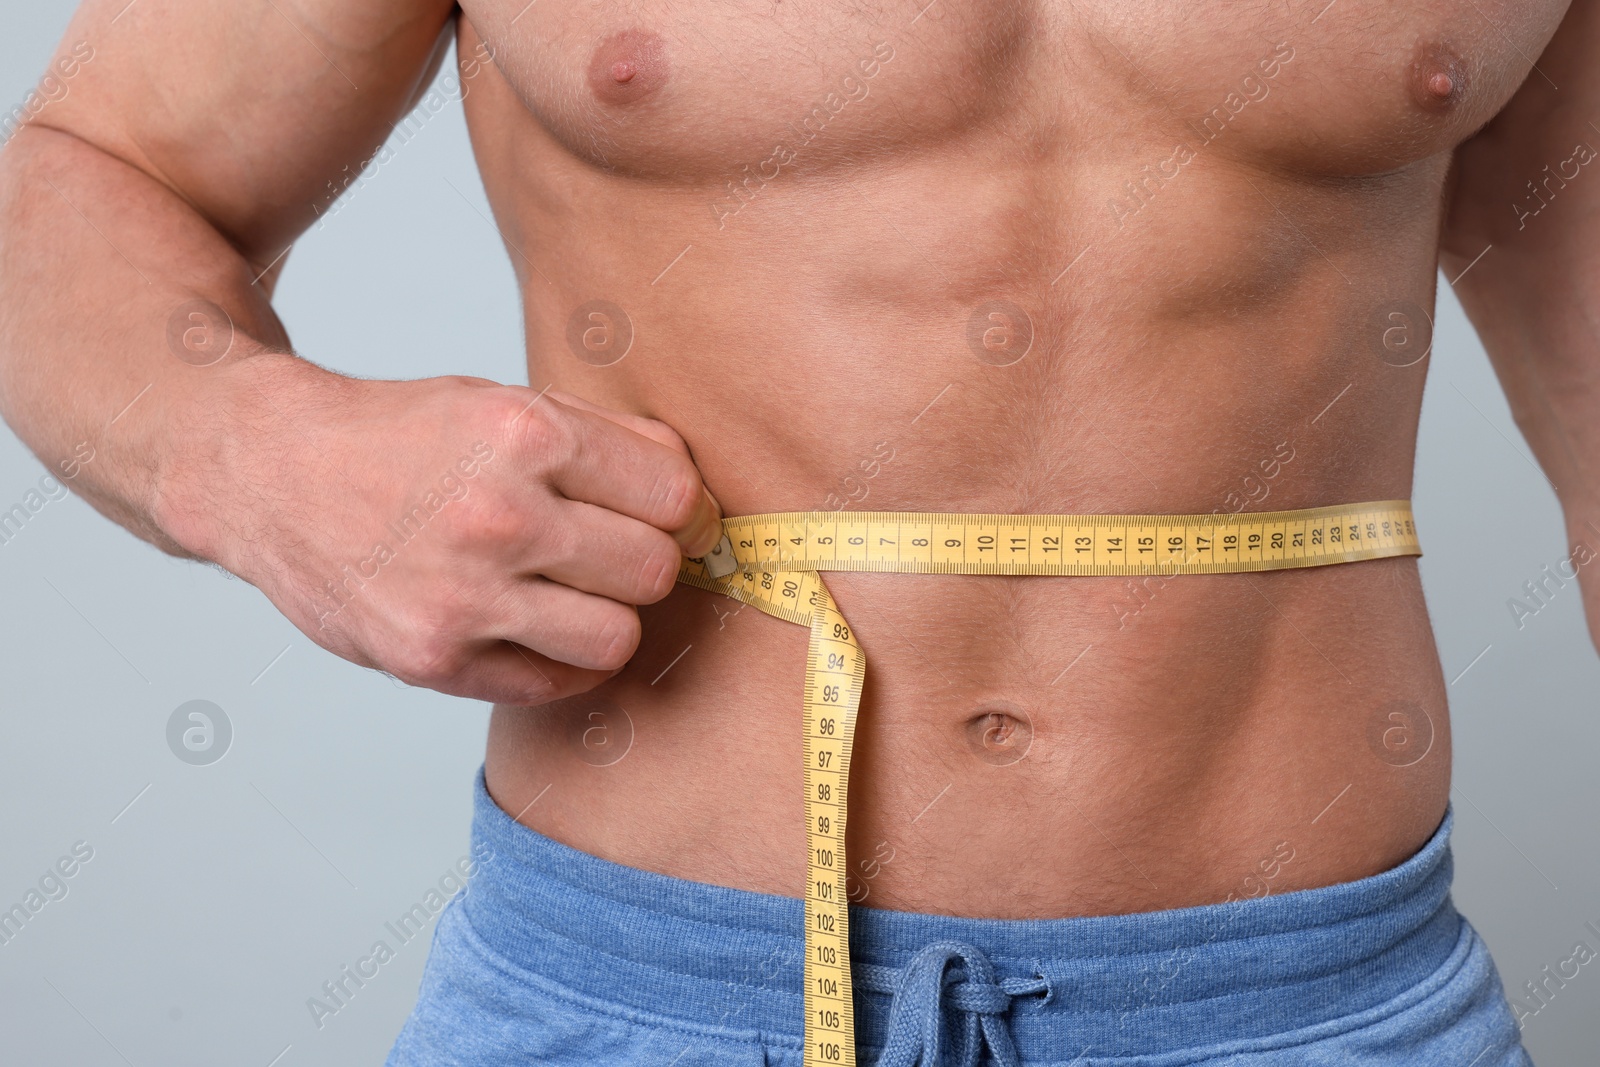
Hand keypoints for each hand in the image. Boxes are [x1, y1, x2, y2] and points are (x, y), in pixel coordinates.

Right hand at [158, 355, 722, 703]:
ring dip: (608, 617)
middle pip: (653, 569)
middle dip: (643, 560)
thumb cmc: (402, 437)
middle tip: (609, 550)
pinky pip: (555, 685)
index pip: (672, 494)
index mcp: (523, 434)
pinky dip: (561, 661)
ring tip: (574, 592)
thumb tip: (693, 496)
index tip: (662, 513)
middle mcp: (497, 516)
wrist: (272, 474)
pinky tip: (536, 626)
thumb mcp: (503, 402)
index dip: (677, 506)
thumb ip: (606, 440)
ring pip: (617, 637)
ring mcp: (463, 596)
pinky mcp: (433, 659)